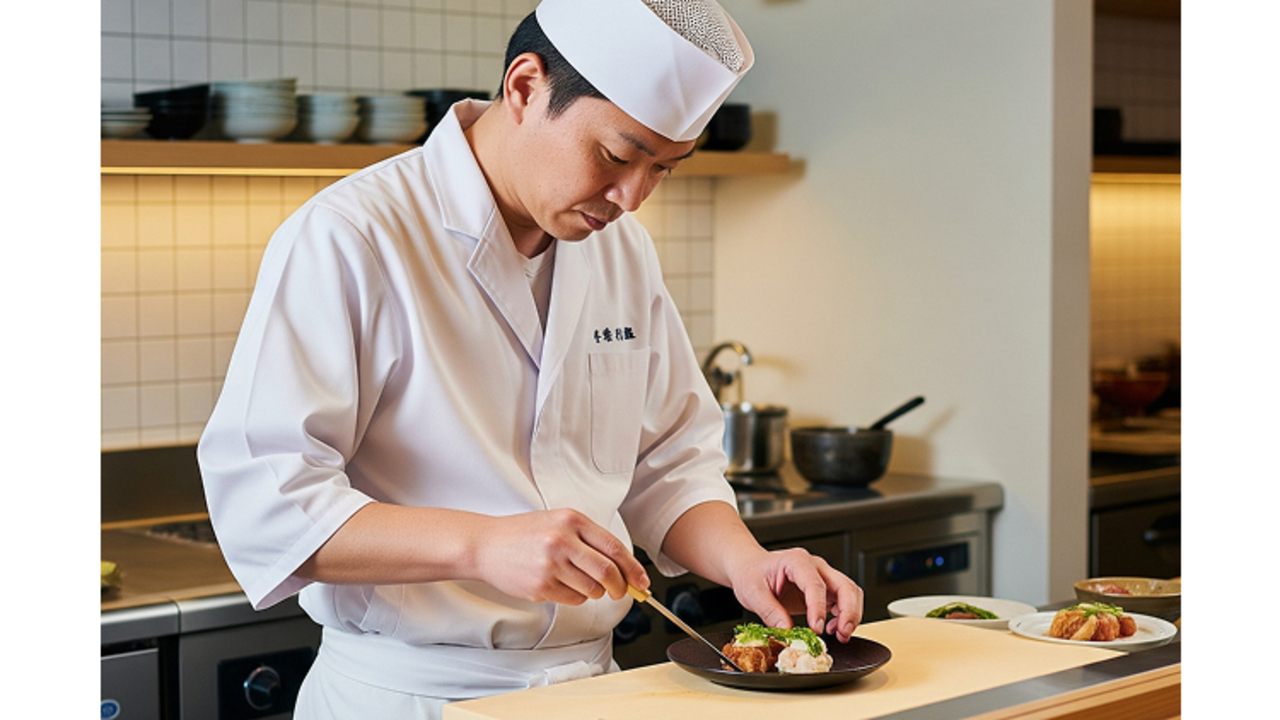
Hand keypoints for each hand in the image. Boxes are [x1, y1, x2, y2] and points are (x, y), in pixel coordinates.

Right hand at [473, 508, 648, 605]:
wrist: (485, 545)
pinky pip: (573, 599)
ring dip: (595, 592)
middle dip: (620, 587)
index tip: (642, 581)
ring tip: (579, 580)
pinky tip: (561, 584)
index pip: (614, 548)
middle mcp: (562, 541)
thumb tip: (624, 568)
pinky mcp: (540, 586)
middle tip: (621, 591)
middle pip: (608, 572)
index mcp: (571, 520)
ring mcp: (550, 565)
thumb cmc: (524, 534)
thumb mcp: (559, 522)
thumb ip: (590, 541)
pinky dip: (576, 597)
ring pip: (592, 589)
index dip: (633, 569)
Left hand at [728, 548, 863, 642]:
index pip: (816, 585)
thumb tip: (786, 631)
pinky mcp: (823, 588)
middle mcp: (814, 566)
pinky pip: (843, 600)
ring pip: (850, 592)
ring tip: (841, 635)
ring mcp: (821, 576)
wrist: (749, 567)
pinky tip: (832, 629)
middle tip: (843, 634)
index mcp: (797, 561)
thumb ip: (769, 611)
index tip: (817, 628)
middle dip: (849, 611)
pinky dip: (844, 615)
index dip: (819, 608)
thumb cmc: (751, 573)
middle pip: (844, 585)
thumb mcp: (752, 592)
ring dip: (851, 614)